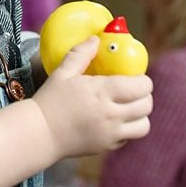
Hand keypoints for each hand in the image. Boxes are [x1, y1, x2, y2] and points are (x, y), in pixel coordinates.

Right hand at [32, 36, 152, 158]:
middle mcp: (111, 114)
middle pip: (146, 105)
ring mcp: (111, 133)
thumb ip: (81, 54)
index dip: (143, 80)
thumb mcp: (63, 73)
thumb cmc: (49, 100)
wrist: (39, 133)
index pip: (141, 86)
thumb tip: (96, 40)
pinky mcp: (107, 146)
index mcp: (101, 92)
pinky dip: (127, 129)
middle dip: (144, 96)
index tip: (135, 77)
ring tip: (128, 107)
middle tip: (133, 90)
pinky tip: (113, 120)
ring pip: (144, 125)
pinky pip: (129, 137)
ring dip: (140, 115)